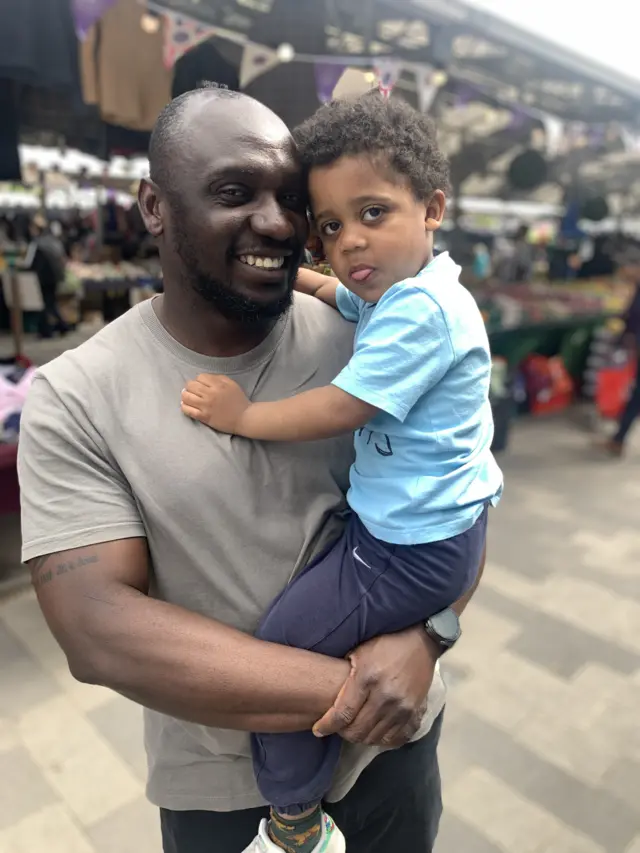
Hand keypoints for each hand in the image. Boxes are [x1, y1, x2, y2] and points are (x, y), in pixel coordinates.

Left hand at [181, 374, 250, 434]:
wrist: (244, 418)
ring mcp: (206, 406)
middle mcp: (211, 394)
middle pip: (191, 385)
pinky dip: (184, 406)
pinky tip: (186, 405)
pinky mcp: (204, 417)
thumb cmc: (239, 401)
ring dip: (185, 396)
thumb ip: (218, 378)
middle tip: (193, 391)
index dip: (199, 380)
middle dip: (190, 387)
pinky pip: (188, 410)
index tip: (201, 385)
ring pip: (186, 396)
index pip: (200, 377)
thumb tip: (204, 378)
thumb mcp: (232, 384)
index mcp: (218, 385)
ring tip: (188, 397)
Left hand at [312, 626, 438, 747]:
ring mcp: (402, 707)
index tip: (318, 730)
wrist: (420, 642)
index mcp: (367, 677)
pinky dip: (381, 740)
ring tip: (356, 728)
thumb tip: (327, 700)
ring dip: (361, 737)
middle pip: (357, 730)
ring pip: (374, 738)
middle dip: (343, 732)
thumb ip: (345, 676)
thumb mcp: (358, 652)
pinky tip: (375, 732)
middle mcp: (385, 696)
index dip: (327, 726)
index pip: (342, 713)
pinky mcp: (415, 713)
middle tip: (339, 726)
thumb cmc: (385, 644)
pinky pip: (395, 739)